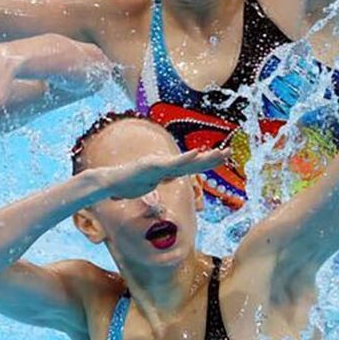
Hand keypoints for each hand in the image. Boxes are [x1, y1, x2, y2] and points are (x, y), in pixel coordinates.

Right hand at [93, 148, 226, 200]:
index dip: (207, 162)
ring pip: (186, 161)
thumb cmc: (124, 185)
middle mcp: (164, 164)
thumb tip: (165, 184)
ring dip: (204, 157)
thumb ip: (157, 184)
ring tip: (220, 153)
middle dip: (212, 157)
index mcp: (165, 169)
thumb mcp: (147, 187)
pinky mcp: (152, 166)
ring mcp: (159, 164)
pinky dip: (185, 158)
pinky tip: (197, 154)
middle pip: (193, 161)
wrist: (108, 183)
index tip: (222, 158)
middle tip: (230, 152)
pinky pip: (172, 164)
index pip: (191, 166)